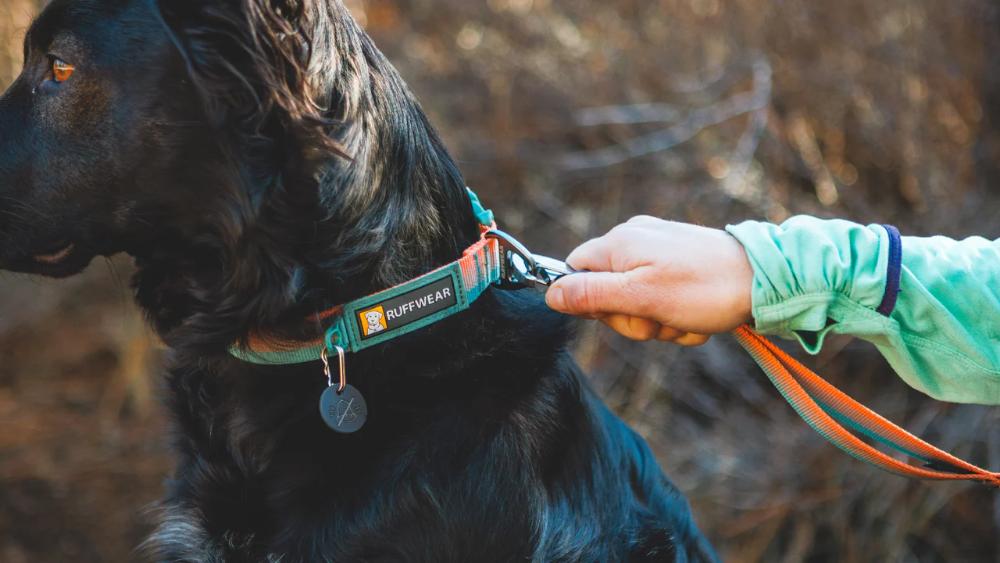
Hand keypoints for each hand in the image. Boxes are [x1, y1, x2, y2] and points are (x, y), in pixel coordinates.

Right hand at [545, 216, 753, 345]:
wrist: (767, 279)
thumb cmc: (704, 289)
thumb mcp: (640, 298)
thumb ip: (591, 295)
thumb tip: (550, 295)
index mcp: (618, 243)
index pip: (574, 272)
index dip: (590, 302)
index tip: (621, 311)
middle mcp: (634, 239)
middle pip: (605, 292)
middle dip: (633, 318)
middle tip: (660, 319)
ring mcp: (658, 250)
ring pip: (636, 302)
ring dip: (659, 322)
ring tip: (685, 319)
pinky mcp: (679, 262)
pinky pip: (662, 297)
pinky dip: (677, 315)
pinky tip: (697, 317)